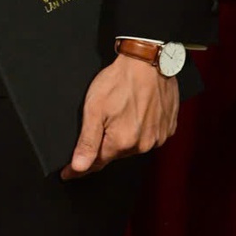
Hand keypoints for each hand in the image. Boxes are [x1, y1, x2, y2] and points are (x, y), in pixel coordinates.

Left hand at [63, 53, 179, 178]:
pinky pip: (149, 136)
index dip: (80, 167)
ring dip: (123, 137)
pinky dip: (140, 129)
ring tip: (119, 115)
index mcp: (122, 142)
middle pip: (115, 153)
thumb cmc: (119, 81)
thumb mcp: (94, 109)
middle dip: (103, 145)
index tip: (67, 173)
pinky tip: (134, 114)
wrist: (148, 62)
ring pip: (133, 145)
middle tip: (97, 127)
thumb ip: (87, 141)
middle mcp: (143, 145)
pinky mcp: (168, 127)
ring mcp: (158, 137)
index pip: (97, 163)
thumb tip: (78, 168)